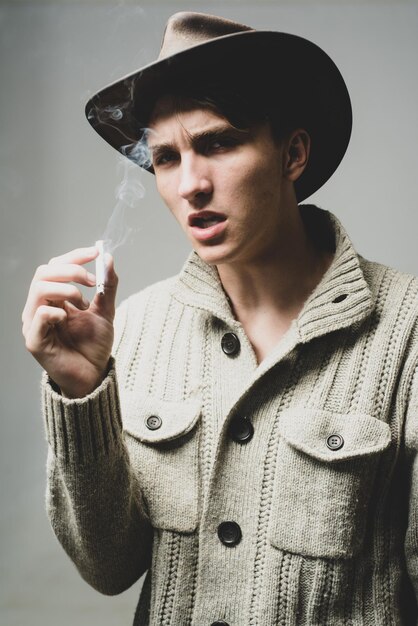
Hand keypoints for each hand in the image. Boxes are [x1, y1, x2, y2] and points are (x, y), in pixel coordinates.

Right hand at [22, 246, 117, 397]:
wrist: (93, 375)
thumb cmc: (93, 345)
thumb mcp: (105, 311)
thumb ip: (108, 286)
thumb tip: (108, 258)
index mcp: (53, 298)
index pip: (55, 266)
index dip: (74, 256)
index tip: (96, 252)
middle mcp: (39, 307)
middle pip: (44, 272)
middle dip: (71, 270)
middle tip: (93, 281)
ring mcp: (35, 324)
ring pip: (39, 288)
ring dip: (67, 289)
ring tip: (84, 303)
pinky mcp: (35, 341)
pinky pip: (40, 315)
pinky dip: (58, 310)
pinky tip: (70, 318)